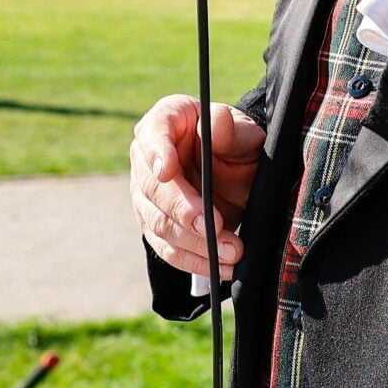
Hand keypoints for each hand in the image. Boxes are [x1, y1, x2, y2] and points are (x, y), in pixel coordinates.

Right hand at [129, 95, 263, 279]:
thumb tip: (218, 122)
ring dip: (194, 242)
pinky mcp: (155, 226)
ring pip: (159, 224)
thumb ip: (229, 127)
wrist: (237, 167)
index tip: (167, 170)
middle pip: (153, 189)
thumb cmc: (235, 141)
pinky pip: (168, 249)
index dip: (157, 153)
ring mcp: (146, 196)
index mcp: (165, 122)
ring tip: (230, 252)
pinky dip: (194, 260)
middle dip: (184, 211)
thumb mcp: (241, 130)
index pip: (152, 134)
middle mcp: (147, 158)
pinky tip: (220, 266)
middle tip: (214, 227)